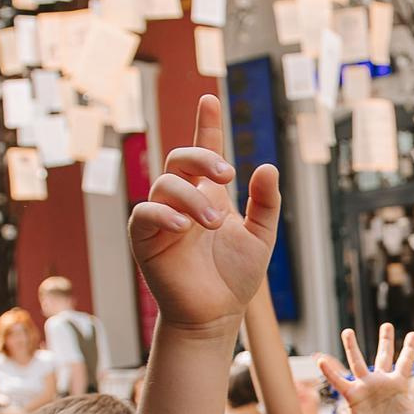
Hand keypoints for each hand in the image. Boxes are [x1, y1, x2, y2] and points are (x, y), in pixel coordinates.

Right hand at [129, 95, 281, 333]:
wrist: (216, 315)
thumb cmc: (235, 277)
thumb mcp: (261, 236)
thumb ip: (266, 203)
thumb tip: (267, 167)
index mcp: (209, 194)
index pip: (205, 151)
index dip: (207, 125)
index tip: (211, 99)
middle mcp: (183, 200)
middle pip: (180, 158)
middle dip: (202, 157)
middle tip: (227, 176)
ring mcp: (163, 217)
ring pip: (166, 184)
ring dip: (192, 198)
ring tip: (215, 224)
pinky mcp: (146, 239)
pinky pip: (145, 214)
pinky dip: (164, 215)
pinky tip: (184, 227)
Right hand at [317, 323, 413, 413]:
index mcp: (399, 385)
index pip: (405, 362)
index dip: (409, 348)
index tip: (413, 334)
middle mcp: (382, 382)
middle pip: (384, 356)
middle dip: (386, 340)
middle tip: (387, 324)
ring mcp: (366, 387)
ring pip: (358, 362)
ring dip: (352, 347)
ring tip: (347, 331)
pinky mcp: (353, 396)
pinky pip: (339, 381)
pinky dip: (330, 372)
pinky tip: (321, 360)